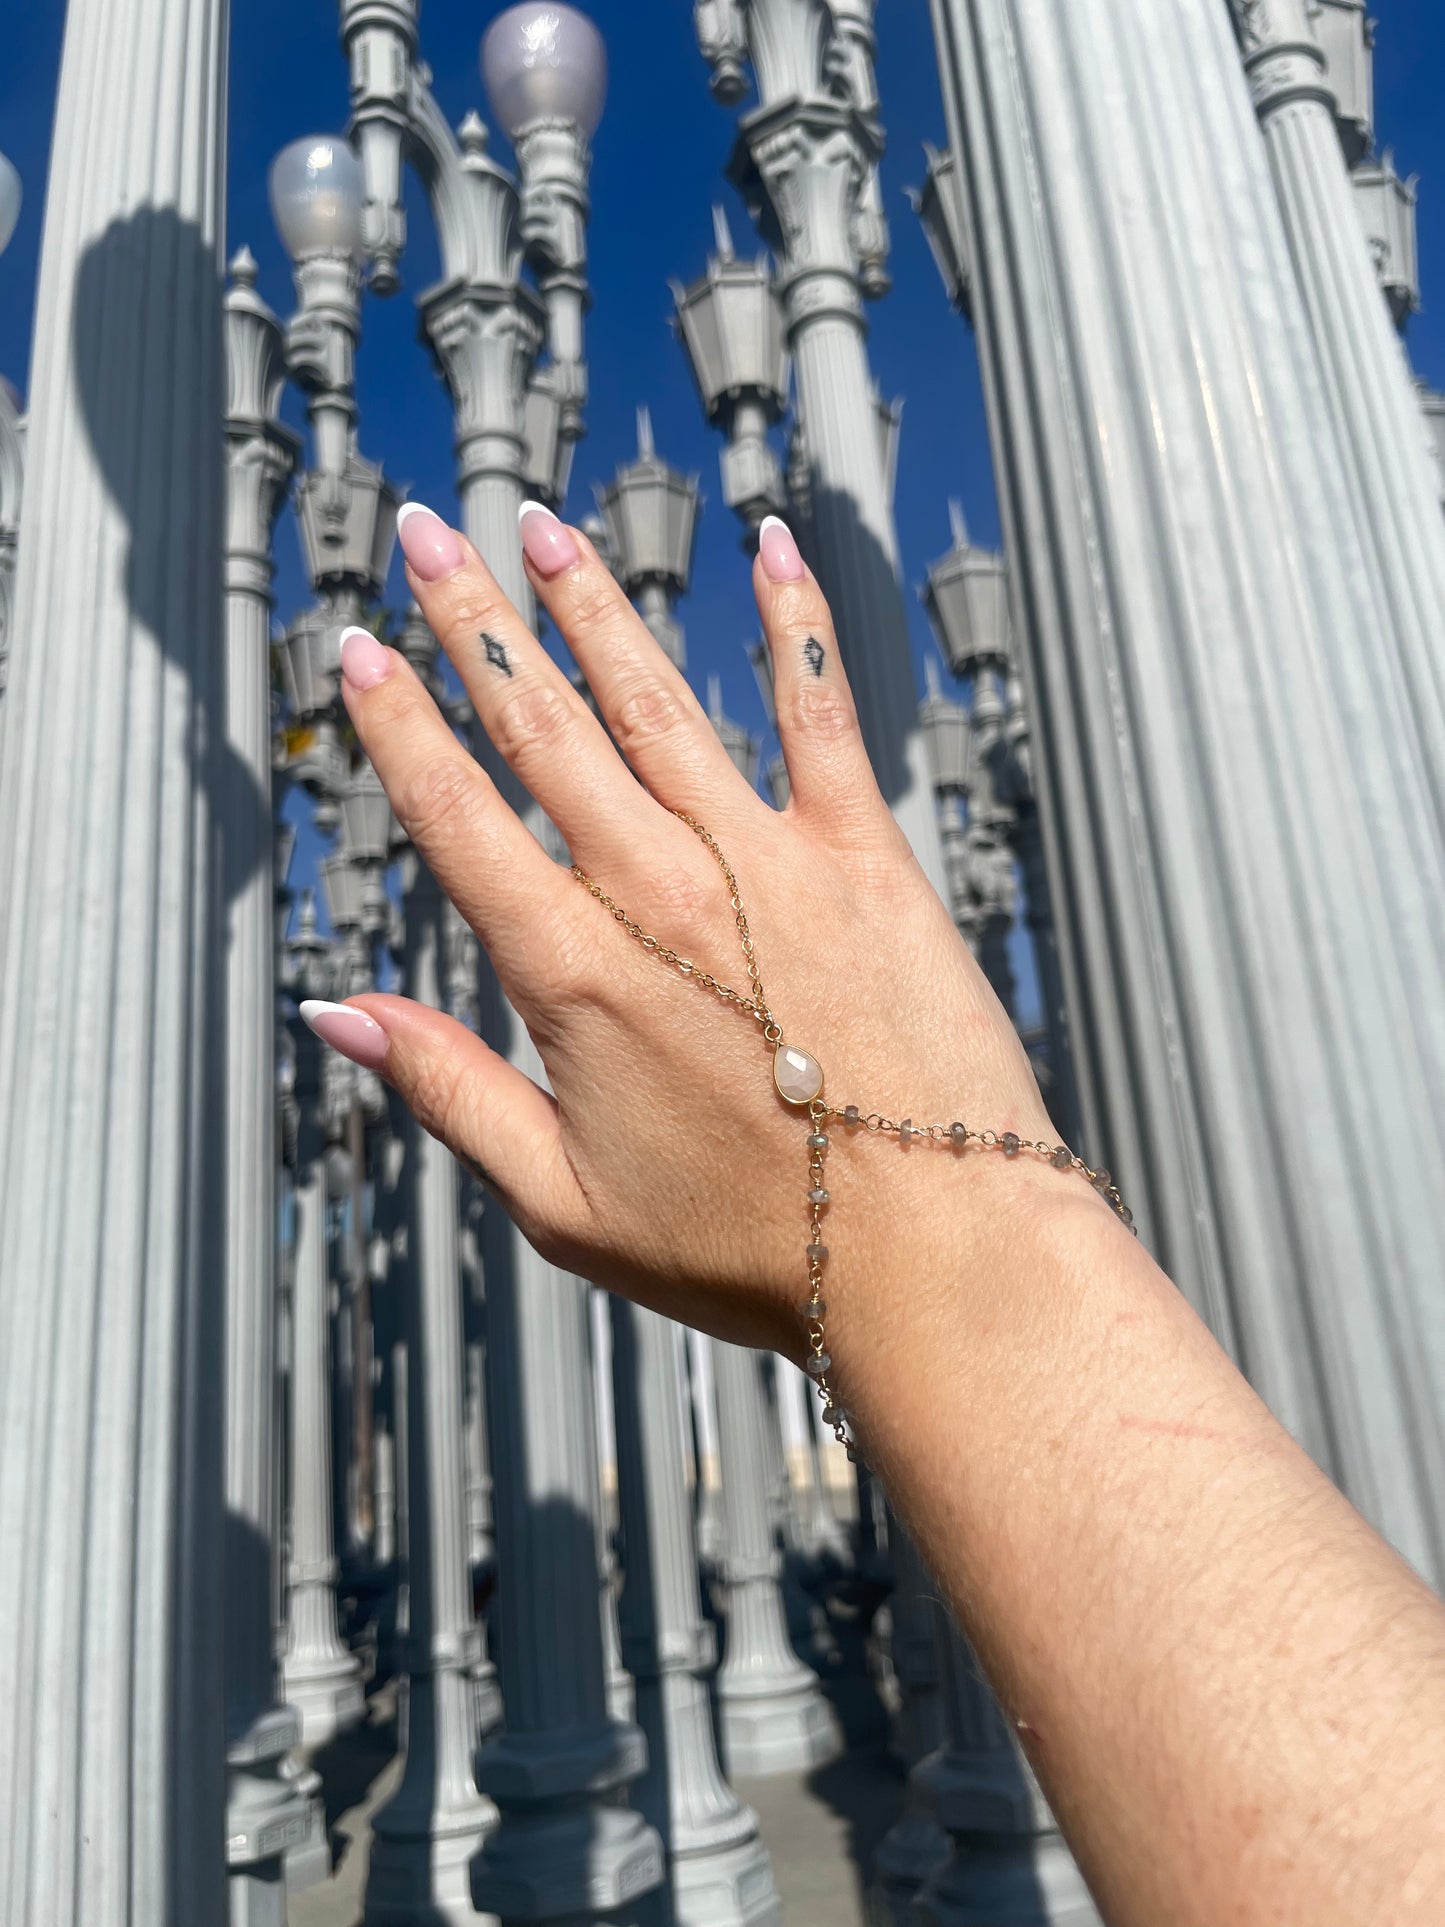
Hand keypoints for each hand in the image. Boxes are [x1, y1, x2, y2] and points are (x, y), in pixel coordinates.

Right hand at [306, 503, 1075, 1368]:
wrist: (933, 1256)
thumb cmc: (753, 1248)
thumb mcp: (563, 1203)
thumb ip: (448, 1091)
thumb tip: (339, 1014)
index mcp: (574, 974)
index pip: (456, 816)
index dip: (398, 726)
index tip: (357, 652)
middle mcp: (659, 892)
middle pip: (541, 728)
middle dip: (472, 623)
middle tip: (428, 536)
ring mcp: (766, 862)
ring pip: (655, 701)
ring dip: (592, 607)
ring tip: (544, 529)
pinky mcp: (863, 856)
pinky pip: (821, 713)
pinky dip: (794, 625)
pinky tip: (770, 548)